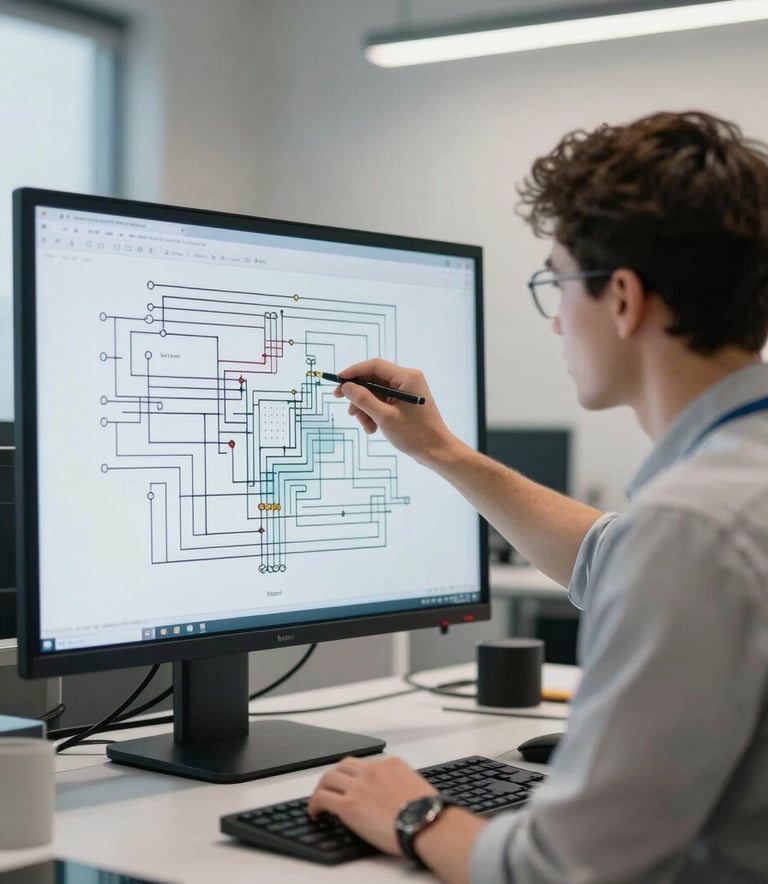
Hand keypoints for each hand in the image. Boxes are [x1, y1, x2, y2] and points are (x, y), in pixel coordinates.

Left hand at [307, 755, 437, 855]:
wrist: (426, 823)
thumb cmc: (428, 812)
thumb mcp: (417, 788)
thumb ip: (402, 786)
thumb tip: (397, 798)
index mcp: (391, 764)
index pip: (367, 764)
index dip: (356, 775)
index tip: (354, 784)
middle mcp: (372, 770)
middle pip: (344, 765)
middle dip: (336, 776)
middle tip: (332, 787)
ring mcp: (359, 786)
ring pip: (329, 777)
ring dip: (322, 788)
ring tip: (319, 799)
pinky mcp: (349, 805)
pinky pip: (323, 798)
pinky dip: (315, 803)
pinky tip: (315, 812)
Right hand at [333, 358, 454, 465]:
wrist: (436, 451)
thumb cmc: (415, 434)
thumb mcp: (384, 417)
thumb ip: (363, 399)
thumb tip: (346, 386)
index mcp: (406, 377)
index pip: (374, 366)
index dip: (353, 372)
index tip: (337, 382)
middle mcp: (408, 380)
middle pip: (374, 380)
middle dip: (359, 396)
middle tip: (346, 408)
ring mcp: (407, 391)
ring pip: (376, 393)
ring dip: (366, 409)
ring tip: (365, 426)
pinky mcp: (405, 403)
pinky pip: (383, 402)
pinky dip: (374, 413)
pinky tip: (373, 428)